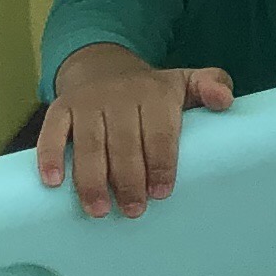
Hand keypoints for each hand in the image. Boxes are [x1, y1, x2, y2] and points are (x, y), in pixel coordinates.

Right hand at [36, 45, 234, 217]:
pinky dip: (49, 156)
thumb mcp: (185, 82)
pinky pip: (52, 132)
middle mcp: (119, 95)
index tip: (161, 192)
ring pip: (89, 142)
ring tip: (98, 210)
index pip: (160, 132)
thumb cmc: (151, 89)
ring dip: (92, 178)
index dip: (161, 163)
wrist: (101, 66)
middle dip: (129, 179)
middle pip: (124, 142)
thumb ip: (212, 85)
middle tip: (134, 209)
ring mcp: (87, 102)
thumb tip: (225, 101)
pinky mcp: (60, 108)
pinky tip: (53, 182)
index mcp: (154, 93)